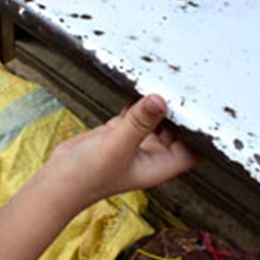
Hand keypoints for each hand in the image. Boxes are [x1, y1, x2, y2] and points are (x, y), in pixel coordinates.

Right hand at [47, 94, 198, 206]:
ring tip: (163, 80)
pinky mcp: (119, 132)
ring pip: (155, 118)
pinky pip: (136, 113)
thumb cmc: (87, 177)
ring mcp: (135, 142)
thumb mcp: (116, 146)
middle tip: (183, 85)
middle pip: (177, 130)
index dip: (200, 130)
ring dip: (158, 103)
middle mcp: (151, 154)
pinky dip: (137, 101)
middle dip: (179, 111)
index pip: (192, 149)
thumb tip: (159, 101)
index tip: (201, 106)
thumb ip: (139, 123)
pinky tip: (138, 86)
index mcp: (159, 165)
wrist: (58, 180)